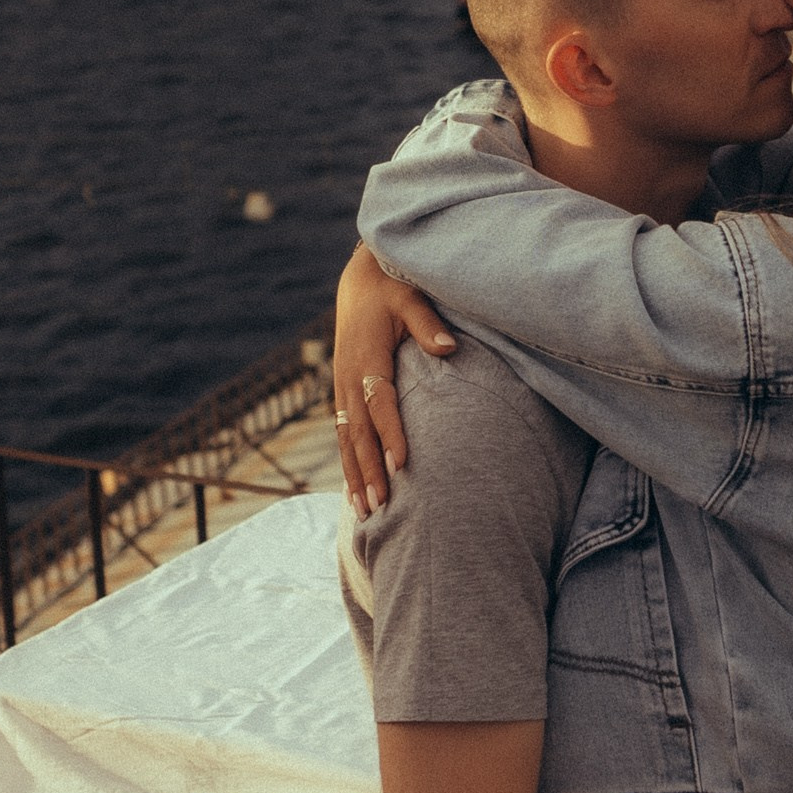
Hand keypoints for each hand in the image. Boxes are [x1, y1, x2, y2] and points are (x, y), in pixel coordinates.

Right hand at [333, 243, 453, 514]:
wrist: (360, 280)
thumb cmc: (391, 288)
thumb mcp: (409, 297)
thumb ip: (427, 323)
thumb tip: (449, 348)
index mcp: (366, 356)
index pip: (380, 402)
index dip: (390, 433)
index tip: (402, 463)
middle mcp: (349, 376)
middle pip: (358, 431)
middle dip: (368, 470)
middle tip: (380, 506)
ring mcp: (343, 386)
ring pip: (347, 438)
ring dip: (354, 475)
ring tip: (365, 512)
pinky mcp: (344, 391)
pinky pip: (344, 433)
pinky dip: (349, 463)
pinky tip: (355, 491)